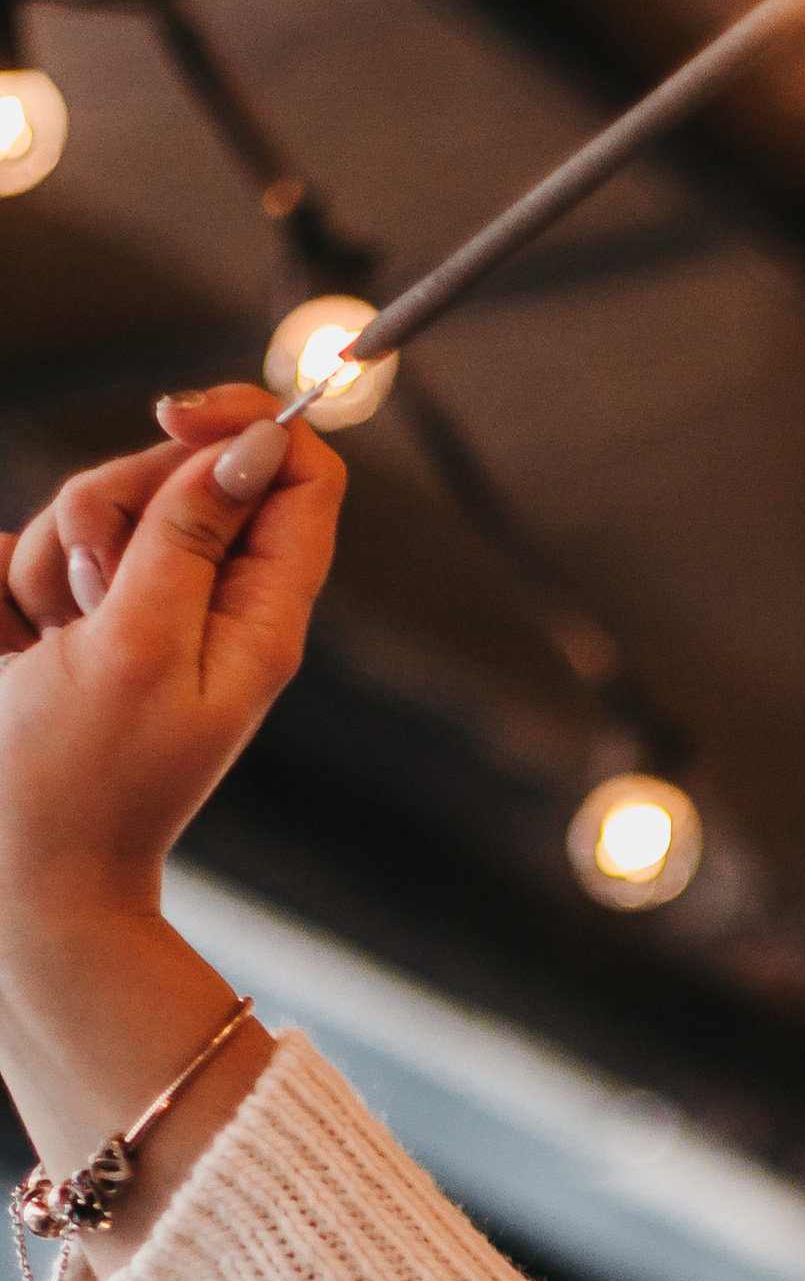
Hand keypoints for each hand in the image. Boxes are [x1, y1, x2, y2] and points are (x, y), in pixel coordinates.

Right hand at [0, 386, 343, 1272]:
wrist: (32, 868)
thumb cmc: (81, 772)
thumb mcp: (136, 642)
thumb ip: (189, 537)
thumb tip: (256, 447)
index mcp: (264, 616)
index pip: (301, 475)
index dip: (244, 423)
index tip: (168, 412)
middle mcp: (223, 606)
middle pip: (187, 473)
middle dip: (115, 499)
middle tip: (84, 584)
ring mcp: (157, 611)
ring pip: (108, 506)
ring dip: (58, 548)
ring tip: (49, 631)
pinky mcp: (97, 621)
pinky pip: (59, 552)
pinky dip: (30, 582)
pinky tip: (24, 639)